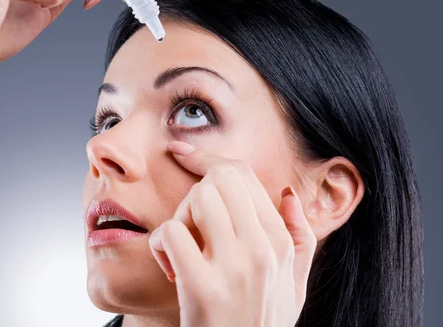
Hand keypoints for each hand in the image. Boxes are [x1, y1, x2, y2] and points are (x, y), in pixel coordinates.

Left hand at [149, 141, 316, 326]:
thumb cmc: (260, 321)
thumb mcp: (294, 285)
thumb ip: (300, 237)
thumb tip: (289, 193)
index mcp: (282, 243)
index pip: (242, 174)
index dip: (207, 158)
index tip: (182, 152)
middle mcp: (264, 250)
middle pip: (219, 179)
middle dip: (196, 192)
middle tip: (192, 226)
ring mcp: (235, 268)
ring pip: (196, 199)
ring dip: (180, 218)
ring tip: (185, 249)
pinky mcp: (202, 288)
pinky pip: (171, 233)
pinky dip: (160, 246)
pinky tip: (171, 269)